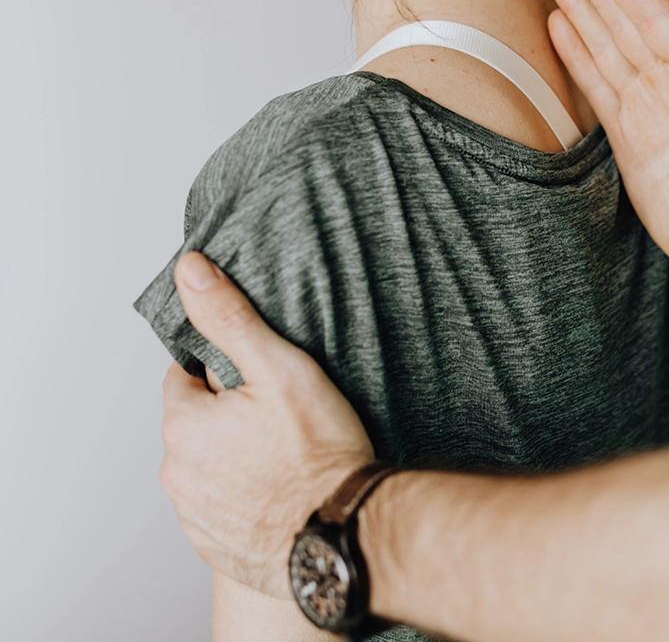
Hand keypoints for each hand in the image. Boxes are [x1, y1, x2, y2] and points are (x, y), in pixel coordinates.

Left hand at [160, 252, 373, 596]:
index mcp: (184, 423)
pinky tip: (282, 487)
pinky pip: (221, 505)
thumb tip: (191, 271)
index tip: (261, 379)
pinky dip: (243, 494)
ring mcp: (195, 514)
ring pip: (208, 464)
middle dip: (229, 413)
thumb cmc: (319, 453)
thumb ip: (230, 317)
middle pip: (197, 421)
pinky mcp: (215, 545)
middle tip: (281, 414)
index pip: (185, 376)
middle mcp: (177, 472)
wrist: (343, 536)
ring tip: (287, 452)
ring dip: (234, 455)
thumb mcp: (279, 368)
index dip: (225, 371)